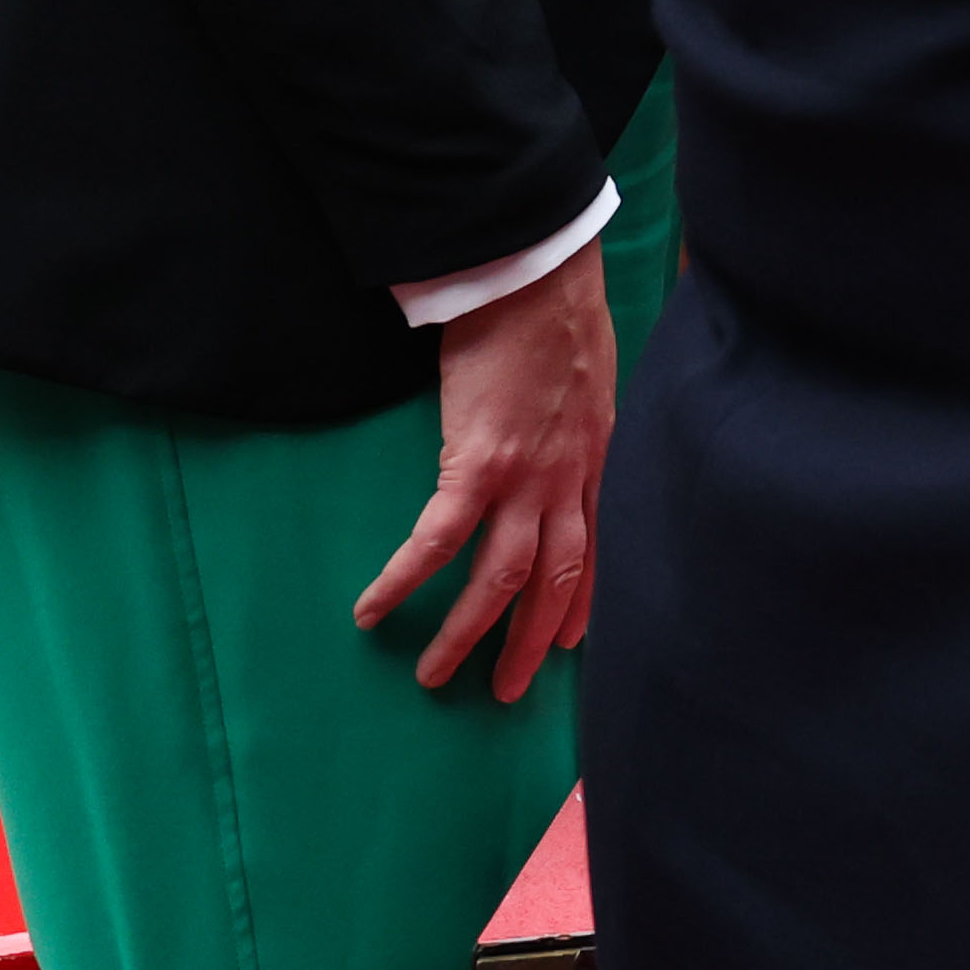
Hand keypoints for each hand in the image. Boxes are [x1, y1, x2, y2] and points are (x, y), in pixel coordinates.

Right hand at [355, 252, 612, 701]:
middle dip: (529, 641)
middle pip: (555, 580)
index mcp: (596, 460)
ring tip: (436, 674)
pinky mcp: (477, 464)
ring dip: (467, 632)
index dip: (582, 602)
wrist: (539, 278)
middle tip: (505, 691)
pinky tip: (373, 611)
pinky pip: (435, 542)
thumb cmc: (558, 317)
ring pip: (500, 579)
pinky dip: (404, 581)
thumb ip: (580, 419)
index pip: (596, 550)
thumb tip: (563, 430)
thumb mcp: (592, 380)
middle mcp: (569, 479)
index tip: (570, 645)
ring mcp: (526, 477)